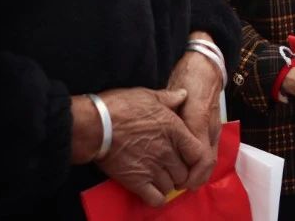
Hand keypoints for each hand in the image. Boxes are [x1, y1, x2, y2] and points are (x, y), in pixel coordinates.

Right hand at [95, 87, 207, 206]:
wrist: (96, 124)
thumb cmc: (121, 106)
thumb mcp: (149, 95)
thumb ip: (170, 98)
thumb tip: (183, 94)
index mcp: (175, 130)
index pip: (198, 153)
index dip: (195, 158)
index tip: (187, 157)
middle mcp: (167, 151)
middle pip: (184, 172)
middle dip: (180, 172)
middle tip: (171, 168)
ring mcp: (153, 168)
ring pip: (171, 186)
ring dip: (168, 184)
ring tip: (160, 178)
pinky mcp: (136, 181)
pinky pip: (155, 198)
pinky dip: (157, 198)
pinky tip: (152, 190)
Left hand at [166, 36, 224, 188]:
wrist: (206, 62)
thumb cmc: (188, 76)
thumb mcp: (174, 92)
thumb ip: (170, 112)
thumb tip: (163, 136)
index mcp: (199, 119)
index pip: (201, 157)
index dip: (191, 174)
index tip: (178, 181)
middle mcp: (210, 127)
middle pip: (208, 162)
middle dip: (195, 178)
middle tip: (178, 185)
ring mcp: (214, 127)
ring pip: (211, 157)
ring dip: (199, 172)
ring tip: (183, 178)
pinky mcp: (213, 126)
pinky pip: (210, 150)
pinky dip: (201, 162)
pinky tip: (189, 163)